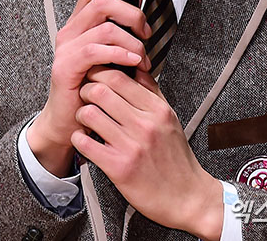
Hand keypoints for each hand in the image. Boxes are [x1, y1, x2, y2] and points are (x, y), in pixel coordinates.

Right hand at [27, 0, 150, 175]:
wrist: (67, 121)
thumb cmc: (89, 89)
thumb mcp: (106, 57)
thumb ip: (118, 37)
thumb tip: (142, 21)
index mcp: (79, 25)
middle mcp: (70, 32)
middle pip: (101, 1)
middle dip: (131, 14)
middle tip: (144, 32)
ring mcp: (66, 48)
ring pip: (105, 27)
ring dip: (131, 41)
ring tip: (141, 57)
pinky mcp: (66, 67)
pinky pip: (96, 51)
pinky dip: (120, 54)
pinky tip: (133, 63)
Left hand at [71, 68, 223, 239]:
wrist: (188, 197)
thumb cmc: (177, 158)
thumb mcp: (170, 118)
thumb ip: (152, 92)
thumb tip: (137, 69)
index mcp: (157, 109)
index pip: (119, 77)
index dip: (100, 72)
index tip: (94, 76)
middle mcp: (145, 124)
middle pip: (101, 90)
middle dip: (86, 89)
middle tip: (84, 95)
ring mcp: (131, 146)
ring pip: (90, 114)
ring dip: (81, 114)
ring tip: (84, 119)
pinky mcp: (119, 168)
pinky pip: (86, 144)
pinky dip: (79, 138)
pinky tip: (84, 139)